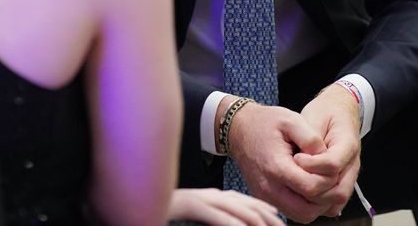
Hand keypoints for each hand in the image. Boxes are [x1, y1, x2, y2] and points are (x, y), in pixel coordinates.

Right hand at [167, 188, 282, 225]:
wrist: (140, 196)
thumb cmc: (164, 205)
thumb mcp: (194, 211)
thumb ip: (210, 213)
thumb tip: (228, 220)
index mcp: (208, 196)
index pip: (241, 200)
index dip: (261, 207)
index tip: (278, 217)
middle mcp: (207, 195)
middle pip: (243, 203)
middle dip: (265, 214)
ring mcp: (199, 199)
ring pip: (234, 208)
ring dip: (254, 219)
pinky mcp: (190, 206)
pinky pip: (216, 216)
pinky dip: (231, 223)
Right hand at [225, 102, 335, 222]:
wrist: (239, 130)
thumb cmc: (266, 122)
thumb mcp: (291, 120)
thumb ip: (311, 139)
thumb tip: (327, 158)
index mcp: (276, 166)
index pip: (311, 188)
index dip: (328, 179)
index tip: (328, 164)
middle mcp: (268, 187)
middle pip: (307, 211)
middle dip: (325, 197)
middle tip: (328, 178)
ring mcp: (265, 196)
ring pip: (300, 216)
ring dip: (316, 205)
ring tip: (320, 182)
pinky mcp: (264, 199)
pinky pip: (291, 212)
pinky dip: (304, 205)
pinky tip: (307, 186)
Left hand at [295, 85, 362, 217]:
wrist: (338, 111)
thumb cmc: (325, 113)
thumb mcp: (315, 116)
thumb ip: (310, 138)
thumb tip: (301, 159)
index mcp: (348, 144)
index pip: (332, 164)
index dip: (311, 165)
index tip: (296, 157)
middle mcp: (353, 164)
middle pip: (338, 191)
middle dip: (313, 189)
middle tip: (294, 177)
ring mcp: (349, 176)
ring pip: (337, 201)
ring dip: (316, 200)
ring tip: (296, 186)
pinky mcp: (342, 183)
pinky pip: (334, 203)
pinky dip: (319, 204)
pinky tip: (302, 193)